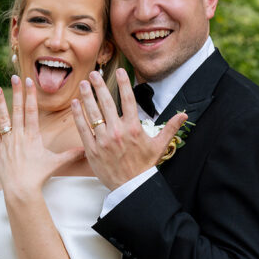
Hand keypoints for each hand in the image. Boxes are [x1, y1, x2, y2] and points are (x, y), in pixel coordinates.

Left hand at [0, 76, 84, 197]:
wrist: (21, 190)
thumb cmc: (39, 176)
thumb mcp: (56, 163)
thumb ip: (70, 154)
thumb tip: (86, 149)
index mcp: (33, 136)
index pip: (32, 111)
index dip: (30, 95)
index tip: (28, 82)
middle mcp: (19, 136)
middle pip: (18, 109)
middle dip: (17, 92)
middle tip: (14, 77)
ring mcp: (7, 142)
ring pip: (3, 118)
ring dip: (0, 102)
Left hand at [71, 68, 186, 189]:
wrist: (131, 187)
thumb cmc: (144, 166)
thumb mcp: (159, 146)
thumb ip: (170, 128)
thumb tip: (184, 115)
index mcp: (133, 128)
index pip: (128, 100)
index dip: (123, 83)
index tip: (119, 71)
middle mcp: (117, 132)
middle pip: (107, 103)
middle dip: (99, 86)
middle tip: (94, 74)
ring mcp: (103, 140)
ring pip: (93, 113)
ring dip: (87, 97)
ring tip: (82, 84)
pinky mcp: (92, 150)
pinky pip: (83, 128)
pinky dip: (78, 115)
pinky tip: (75, 103)